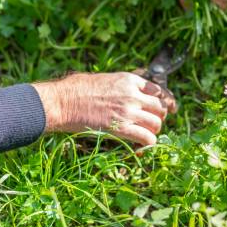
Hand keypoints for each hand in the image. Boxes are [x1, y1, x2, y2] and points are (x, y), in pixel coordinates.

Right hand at [32, 72, 176, 146]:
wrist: (63, 101)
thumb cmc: (76, 89)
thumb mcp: (105, 79)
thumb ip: (121, 86)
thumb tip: (126, 93)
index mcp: (129, 80)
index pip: (158, 91)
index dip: (163, 102)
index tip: (163, 109)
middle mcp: (132, 94)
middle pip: (160, 108)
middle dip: (158, 117)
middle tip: (151, 123)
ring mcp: (128, 111)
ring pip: (156, 123)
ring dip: (153, 131)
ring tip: (146, 135)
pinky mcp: (121, 128)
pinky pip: (146, 137)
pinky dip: (147, 144)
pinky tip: (142, 147)